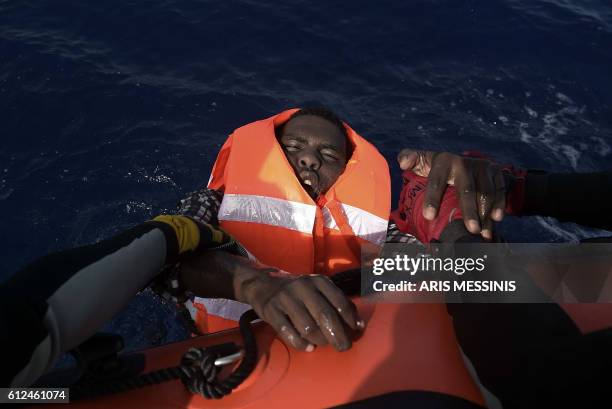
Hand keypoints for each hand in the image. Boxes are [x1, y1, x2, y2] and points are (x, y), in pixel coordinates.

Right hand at [234, 264, 363, 351]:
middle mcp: (303, 287)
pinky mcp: (272, 311)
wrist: (264, 284)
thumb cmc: (299, 291)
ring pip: (308, 327)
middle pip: (325, 316)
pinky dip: (301, 343)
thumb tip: (359, 325)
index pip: (339, 301)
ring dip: (320, 340)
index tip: (355, 331)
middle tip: (343, 347)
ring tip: (323, 343)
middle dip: (338, 335)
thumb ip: (338, 303)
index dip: (350, 319)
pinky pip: (289, 333)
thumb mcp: (319, 289)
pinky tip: (308, 347)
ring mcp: (286, 299)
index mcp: (318, 281)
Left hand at [397, 149, 505, 239]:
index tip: (429, 217)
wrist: (468, 162)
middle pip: (466, 189)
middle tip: (470, 230)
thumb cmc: (438, 168)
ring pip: (486, 193)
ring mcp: (482, 166)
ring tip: (482, 233)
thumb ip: (409, 158)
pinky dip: (499, 205)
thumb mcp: (423, 161)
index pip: (436, 181)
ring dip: (485, 214)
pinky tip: (496, 220)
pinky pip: (500, 191)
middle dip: (469, 210)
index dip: (432, 198)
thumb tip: (403, 163)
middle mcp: (463, 162)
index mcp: (443, 161)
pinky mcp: (496, 171)